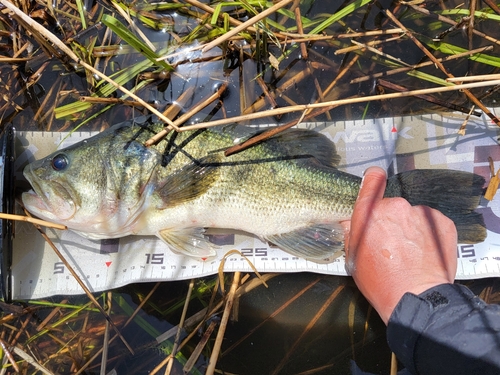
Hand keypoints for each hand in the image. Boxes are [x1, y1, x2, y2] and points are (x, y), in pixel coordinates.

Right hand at [342, 167, 457, 323]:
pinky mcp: (442, 222)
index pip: (372, 180)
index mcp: (370, 213)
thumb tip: (351, 221)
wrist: (417, 298)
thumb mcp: (353, 259)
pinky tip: (425, 252)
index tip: (374, 183)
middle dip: (390, 220)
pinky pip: (430, 222)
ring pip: (411, 215)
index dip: (372, 180)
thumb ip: (351, 233)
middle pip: (391, 206)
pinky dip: (427, 234)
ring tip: (411, 251)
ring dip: (410, 227)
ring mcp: (421, 213)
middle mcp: (395, 207)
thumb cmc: (379, 281)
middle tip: (391, 242)